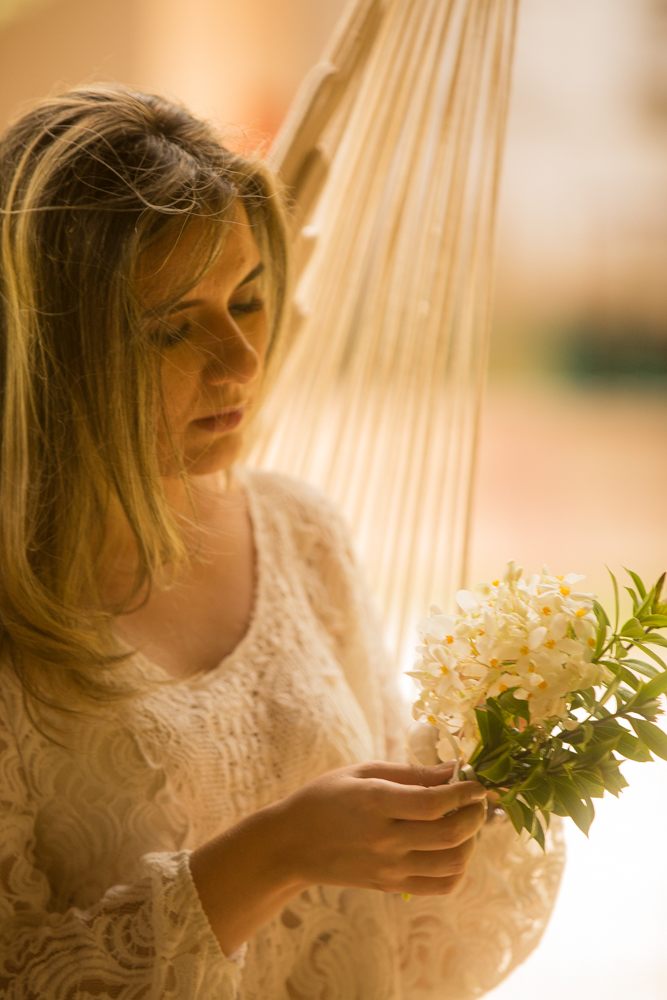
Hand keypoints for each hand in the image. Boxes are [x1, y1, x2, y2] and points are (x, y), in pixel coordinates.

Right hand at [272, 759, 487, 896]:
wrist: (292, 844)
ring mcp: (389, 868)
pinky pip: (439, 887)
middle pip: (450, 835)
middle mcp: (385, 840)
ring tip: (467, 824)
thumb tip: (453, 770)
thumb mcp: (362, 772)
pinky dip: (458, 870)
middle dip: (476, 815)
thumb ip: (410, 773)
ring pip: (451, 864)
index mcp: (375, 803)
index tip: (477, 783)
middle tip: (478, 802)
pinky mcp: (390, 886)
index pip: (434, 803)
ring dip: (471, 842)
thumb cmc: (325, 798)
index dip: (464, 792)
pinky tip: (454, 849)